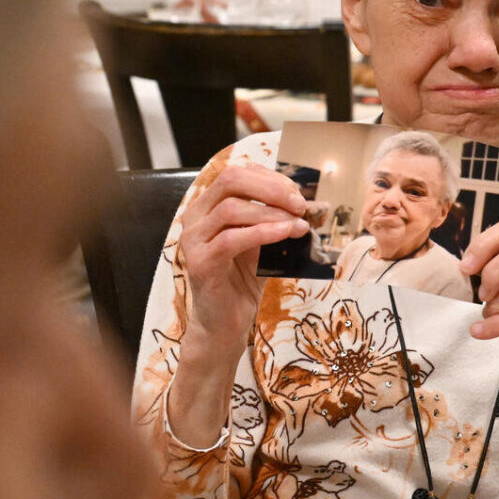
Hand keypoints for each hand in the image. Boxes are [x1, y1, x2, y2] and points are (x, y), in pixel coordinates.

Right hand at [168, 164, 306, 443]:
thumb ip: (273, 218)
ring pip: (232, 208)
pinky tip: (288, 234)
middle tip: (301, 202)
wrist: (225, 326)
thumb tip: (305, 199)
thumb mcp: (261, 242)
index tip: (299, 191)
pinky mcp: (199, 262)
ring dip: (272, 212)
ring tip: (300, 223)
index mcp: (208, 206)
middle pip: (231, 180)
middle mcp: (195, 217)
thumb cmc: (242, 282)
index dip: (271, 177)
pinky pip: (232, 239)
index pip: (238, 173)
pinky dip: (264, 232)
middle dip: (272, 187)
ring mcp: (193, 239)